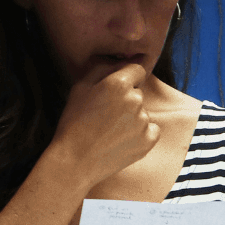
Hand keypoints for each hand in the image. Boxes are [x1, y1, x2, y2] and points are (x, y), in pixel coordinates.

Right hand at [53, 63, 159, 190]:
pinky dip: (141, 134)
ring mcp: (143, 121)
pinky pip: (151, 130)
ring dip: (131, 118)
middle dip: (126, 100)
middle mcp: (135, 99)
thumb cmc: (73, 123)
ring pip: (142, 113)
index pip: (137, 70)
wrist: (75, 162)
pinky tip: (122, 140)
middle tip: (106, 116)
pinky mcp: (149, 140)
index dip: (127, 78)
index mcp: (118, 83)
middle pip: (138, 93)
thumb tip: (119, 62)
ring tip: (110, 132)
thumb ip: (102, 68)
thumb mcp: (80, 88)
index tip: (116, 90)